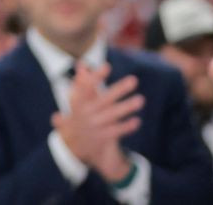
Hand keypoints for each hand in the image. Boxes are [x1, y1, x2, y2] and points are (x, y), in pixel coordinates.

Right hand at [52, 62, 141, 180]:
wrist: (72, 147)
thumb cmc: (77, 116)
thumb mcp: (75, 101)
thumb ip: (80, 83)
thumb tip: (82, 64)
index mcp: (77, 103)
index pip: (86, 87)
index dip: (96, 76)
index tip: (107, 66)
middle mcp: (85, 114)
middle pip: (104, 100)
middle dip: (119, 90)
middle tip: (134, 80)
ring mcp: (94, 126)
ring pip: (112, 115)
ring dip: (126, 107)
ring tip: (140, 99)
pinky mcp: (102, 138)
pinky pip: (116, 131)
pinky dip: (126, 126)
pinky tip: (136, 120)